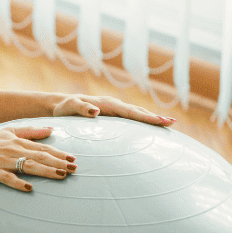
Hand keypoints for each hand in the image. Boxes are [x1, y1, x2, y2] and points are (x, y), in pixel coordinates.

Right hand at [0, 127, 75, 192]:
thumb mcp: (8, 132)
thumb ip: (30, 131)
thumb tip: (51, 130)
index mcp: (17, 142)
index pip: (42, 148)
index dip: (59, 154)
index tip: (73, 159)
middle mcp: (12, 150)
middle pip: (39, 157)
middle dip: (58, 163)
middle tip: (74, 169)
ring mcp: (2, 161)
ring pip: (28, 166)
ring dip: (46, 171)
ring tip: (60, 176)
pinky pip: (6, 178)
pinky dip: (18, 183)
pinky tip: (29, 188)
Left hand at [52, 94, 175, 125]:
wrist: (60, 106)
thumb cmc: (63, 108)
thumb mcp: (69, 107)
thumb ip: (81, 108)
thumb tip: (96, 111)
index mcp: (106, 104)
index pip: (130, 112)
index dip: (146, 117)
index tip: (161, 121)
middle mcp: (113, 106)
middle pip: (138, 112)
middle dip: (154, 118)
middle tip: (172, 124)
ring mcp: (113, 111)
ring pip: (136, 115)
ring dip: (151, 119)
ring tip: (168, 125)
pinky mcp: (112, 116)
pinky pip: (130, 119)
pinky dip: (142, 122)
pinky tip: (150, 128)